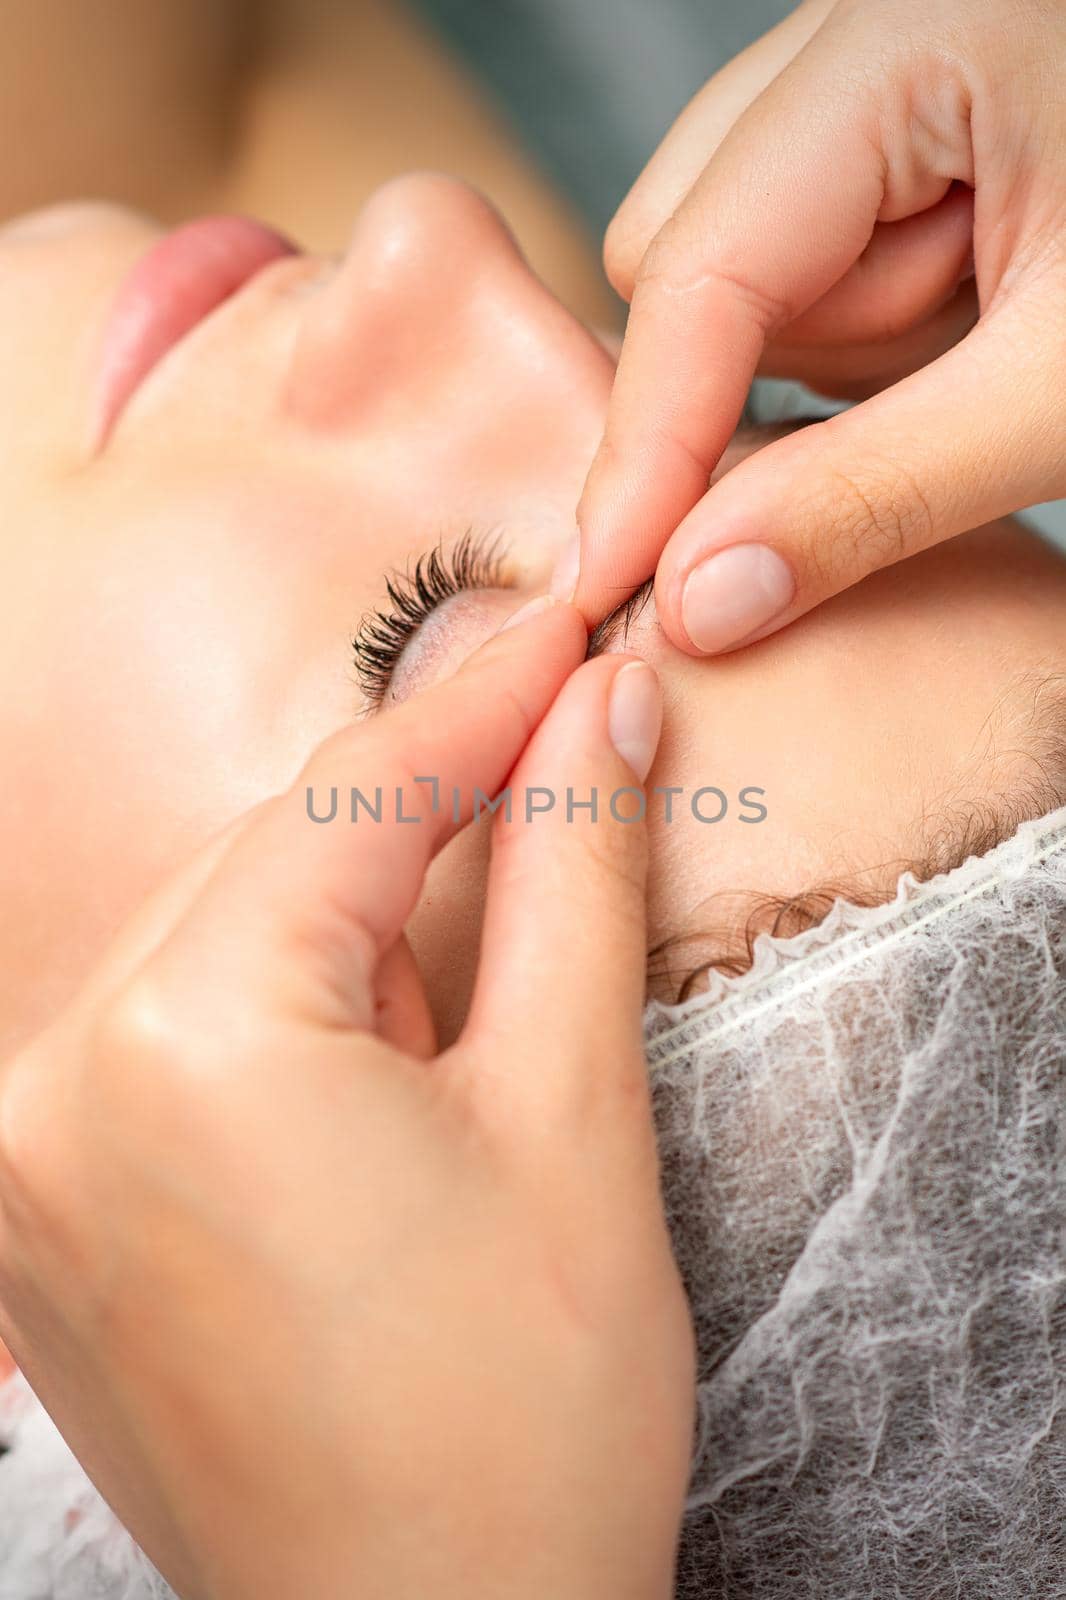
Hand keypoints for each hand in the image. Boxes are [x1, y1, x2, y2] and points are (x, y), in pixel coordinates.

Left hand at [0, 601, 693, 1599]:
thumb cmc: (522, 1425)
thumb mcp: (572, 1114)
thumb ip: (573, 874)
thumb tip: (600, 710)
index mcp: (182, 1039)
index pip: (354, 799)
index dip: (484, 706)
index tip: (572, 635)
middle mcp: (50, 1081)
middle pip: (272, 860)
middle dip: (422, 812)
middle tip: (561, 758)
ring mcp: (24, 1158)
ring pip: (219, 938)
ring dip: (351, 918)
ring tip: (470, 990)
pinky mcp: (37, 1220)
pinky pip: (168, 1033)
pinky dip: (277, 1004)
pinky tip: (372, 1059)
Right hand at [571, 0, 1065, 652]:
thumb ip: (875, 497)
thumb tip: (699, 605)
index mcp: (906, 36)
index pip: (700, 266)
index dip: (646, 443)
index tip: (608, 586)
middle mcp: (858, 37)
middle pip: (685, 253)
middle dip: (759, 375)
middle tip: (925, 407)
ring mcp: (872, 81)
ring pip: (742, 274)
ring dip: (843, 359)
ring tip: (994, 343)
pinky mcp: (899, 137)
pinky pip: (815, 269)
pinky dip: (876, 337)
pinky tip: (977, 323)